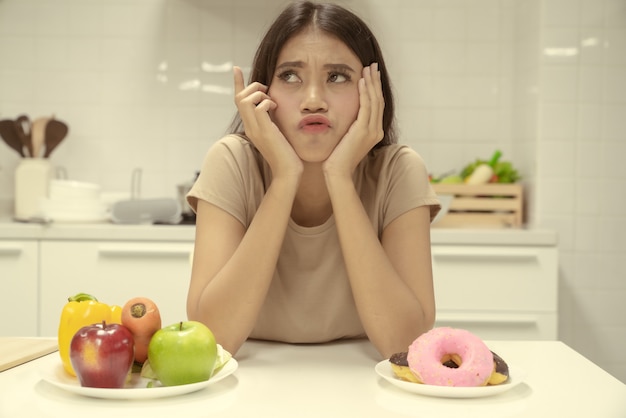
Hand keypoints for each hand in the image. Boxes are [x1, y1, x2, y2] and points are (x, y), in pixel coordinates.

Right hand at [233, 67, 302, 179]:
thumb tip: (276, 103)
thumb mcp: (277, 131)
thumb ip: (273, 118)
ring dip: (260, 94)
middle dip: (253, 87)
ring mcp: (255, 129)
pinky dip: (268, 102)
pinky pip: (259, 107)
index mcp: (251, 126)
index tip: (236, 68)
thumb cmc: (287, 154)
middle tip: (268, 91)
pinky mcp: (264, 131)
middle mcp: (250, 127)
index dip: (238, 84)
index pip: (239, 101)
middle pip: (239, 97)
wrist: (288, 172)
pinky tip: (277, 108)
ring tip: (273, 103)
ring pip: (245, 100)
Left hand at [323, 63, 384, 177]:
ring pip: (374, 100)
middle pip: (378, 100)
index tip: (370, 75)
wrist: (337, 173)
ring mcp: (371, 131)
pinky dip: (364, 92)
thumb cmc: (336, 159)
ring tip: (367, 68)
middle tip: (372, 66)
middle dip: (375, 81)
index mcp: (374, 132)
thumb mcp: (346, 139)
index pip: (376, 105)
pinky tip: (361, 81)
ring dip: (371, 83)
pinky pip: (366, 106)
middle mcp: (376, 131)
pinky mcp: (363, 131)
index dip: (374, 89)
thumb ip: (350, 127)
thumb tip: (345, 116)